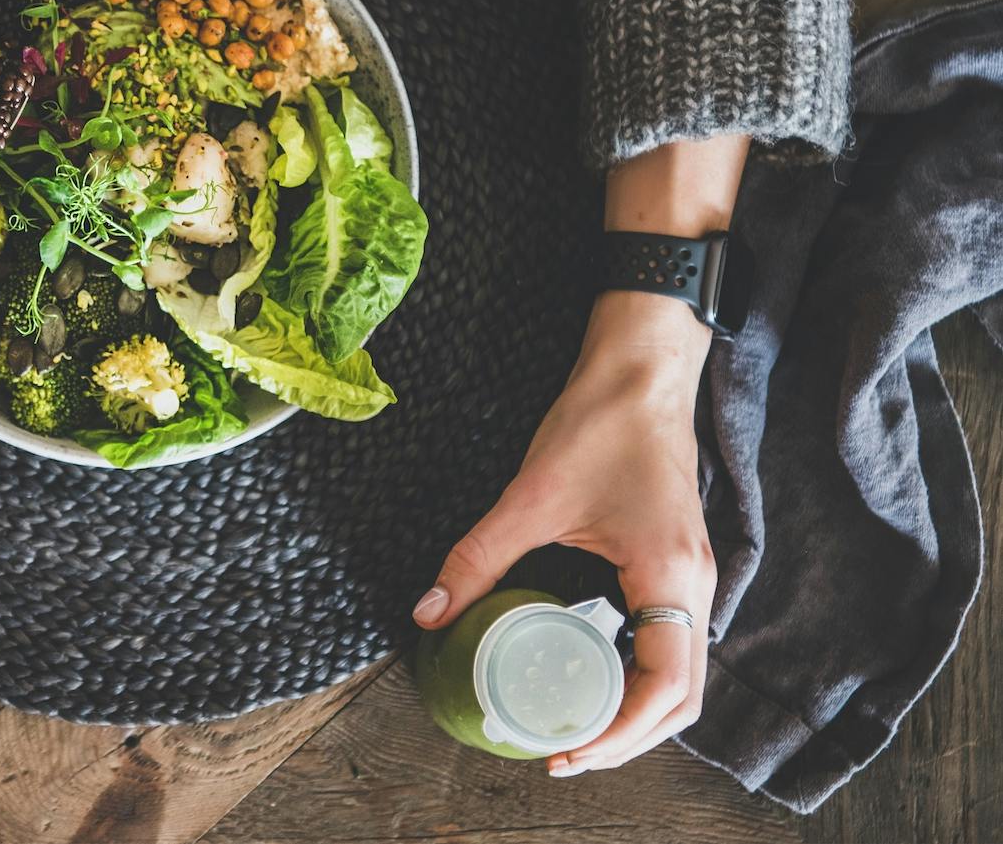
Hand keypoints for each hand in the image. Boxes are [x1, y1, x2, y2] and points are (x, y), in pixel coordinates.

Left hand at [412, 291, 717, 775]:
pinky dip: (638, 675)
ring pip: (681, 673)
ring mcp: (693, 576)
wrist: (641, 369)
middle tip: (566, 755)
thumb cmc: (600, 423)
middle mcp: (695, 586)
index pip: (665, 689)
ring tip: (576, 728)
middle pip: (682, 699)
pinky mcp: (678, 565)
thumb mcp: (531, 495)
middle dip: (628, 739)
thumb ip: (477, 556)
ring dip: (636, 713)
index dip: (619, 735)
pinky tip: (590, 673)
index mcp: (669, 578)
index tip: (567, 752)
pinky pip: (671, 641)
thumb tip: (429, 610)